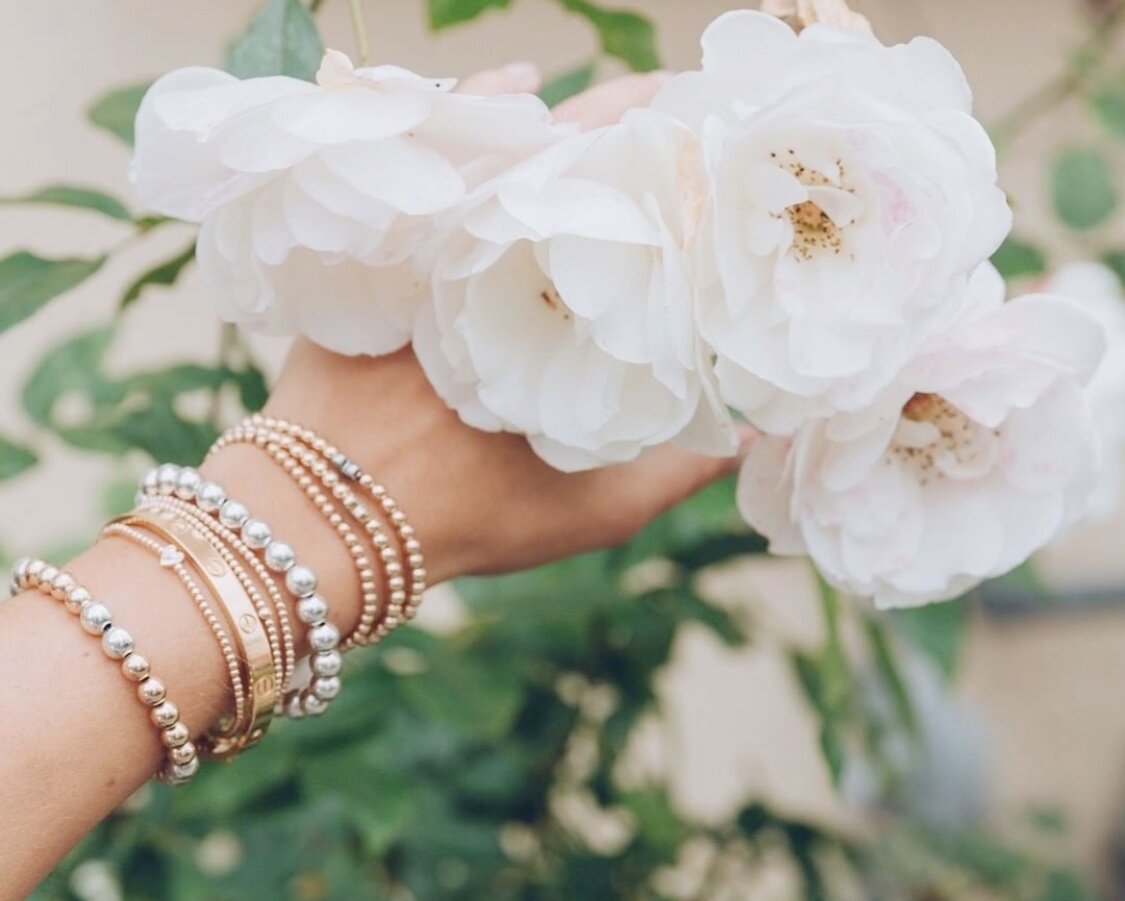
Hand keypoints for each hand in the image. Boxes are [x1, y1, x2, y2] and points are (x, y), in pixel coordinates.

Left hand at [254, 69, 744, 587]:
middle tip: (678, 101)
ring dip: (569, 118)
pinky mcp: (374, 245)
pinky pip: (430, 155)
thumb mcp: (586, 512)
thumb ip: (672, 472)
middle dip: (633, 127)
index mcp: (558, 316)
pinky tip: (518, 87)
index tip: (719, 143)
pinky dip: (474, 114)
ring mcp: (428, 245)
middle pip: (576, 167)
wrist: (327, 522)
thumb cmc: (464, 521)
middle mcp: (493, 261)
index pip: (635, 220)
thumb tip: (747, 433)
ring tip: (622, 95)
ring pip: (510, 151)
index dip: (682, 175)